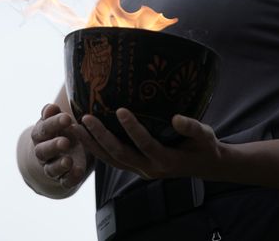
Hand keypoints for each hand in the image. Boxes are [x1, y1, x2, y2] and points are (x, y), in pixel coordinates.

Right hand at [30, 103, 90, 188]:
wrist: (60, 153)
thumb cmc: (59, 131)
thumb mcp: (56, 121)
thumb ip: (52, 114)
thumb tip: (51, 107)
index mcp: (40, 136)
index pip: (43, 130)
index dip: (53, 124)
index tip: (67, 118)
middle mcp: (43, 153)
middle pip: (42, 151)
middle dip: (53, 147)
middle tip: (65, 142)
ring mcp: (52, 167)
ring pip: (51, 169)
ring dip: (60, 165)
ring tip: (69, 160)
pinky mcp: (63, 179)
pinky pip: (65, 182)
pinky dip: (71, 178)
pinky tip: (78, 171)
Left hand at [70, 108, 224, 179]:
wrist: (204, 166)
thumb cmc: (204, 146)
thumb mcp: (205, 136)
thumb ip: (191, 127)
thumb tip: (176, 117)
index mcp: (166, 160)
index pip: (145, 143)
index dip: (132, 128)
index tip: (120, 109)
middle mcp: (149, 168)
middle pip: (119, 154)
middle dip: (101, 136)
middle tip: (85, 117)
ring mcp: (139, 169)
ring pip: (110, 160)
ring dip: (91, 144)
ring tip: (74, 127)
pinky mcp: (134, 167)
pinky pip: (111, 160)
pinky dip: (95, 148)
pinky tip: (83, 134)